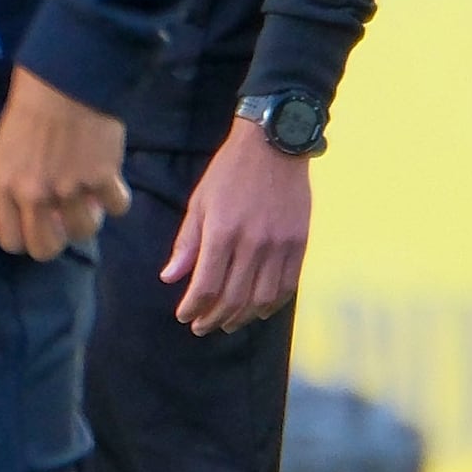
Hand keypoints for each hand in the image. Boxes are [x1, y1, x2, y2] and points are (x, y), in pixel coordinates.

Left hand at [0, 66, 125, 261]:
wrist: (65, 78)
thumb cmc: (30, 106)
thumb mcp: (6, 150)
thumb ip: (16, 184)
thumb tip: (36, 212)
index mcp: (4, 186)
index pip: (11, 241)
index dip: (28, 238)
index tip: (39, 225)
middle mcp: (34, 194)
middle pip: (46, 249)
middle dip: (59, 239)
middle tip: (66, 218)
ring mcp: (69, 188)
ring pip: (85, 232)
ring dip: (90, 217)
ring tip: (90, 196)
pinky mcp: (102, 176)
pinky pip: (117, 207)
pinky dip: (117, 197)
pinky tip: (111, 180)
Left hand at [160, 121, 312, 334]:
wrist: (274, 144)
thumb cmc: (229, 172)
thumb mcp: (199, 202)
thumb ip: (186, 243)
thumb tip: (170, 278)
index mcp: (222, 232)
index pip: (206, 286)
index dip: (193, 308)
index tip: (184, 316)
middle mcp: (253, 243)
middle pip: (233, 298)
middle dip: (213, 319)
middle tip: (201, 327)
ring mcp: (280, 245)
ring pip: (261, 299)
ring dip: (241, 318)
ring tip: (226, 323)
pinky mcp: (300, 243)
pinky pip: (287, 286)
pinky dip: (271, 305)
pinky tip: (257, 310)